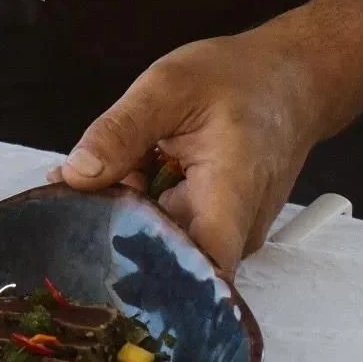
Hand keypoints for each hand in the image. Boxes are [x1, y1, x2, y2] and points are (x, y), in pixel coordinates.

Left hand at [48, 28, 322, 275]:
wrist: (292, 80)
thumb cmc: (238, 78)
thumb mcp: (168, 86)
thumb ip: (121, 131)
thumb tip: (72, 176)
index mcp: (230, 199)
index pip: (194, 275)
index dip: (141, 283)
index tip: (87, 265)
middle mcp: (234, 233)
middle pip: (165, 260)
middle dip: (113, 235)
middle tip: (70, 203)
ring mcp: (228, 235)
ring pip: (163, 244)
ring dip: (127, 216)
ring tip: (106, 177)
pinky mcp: (218, 228)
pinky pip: (171, 229)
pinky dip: (144, 206)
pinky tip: (130, 176)